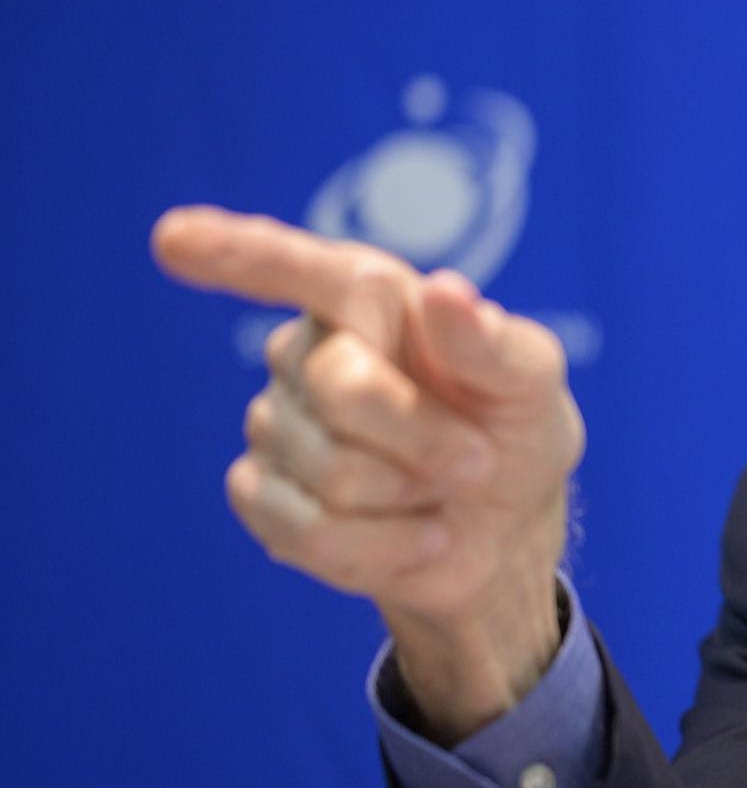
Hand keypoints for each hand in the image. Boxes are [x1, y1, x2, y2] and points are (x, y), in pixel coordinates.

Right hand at [152, 206, 584, 743]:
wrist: (503, 526)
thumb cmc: (512, 428)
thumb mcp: (532, 383)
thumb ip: (494, 343)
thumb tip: (446, 293)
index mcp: (367, 297)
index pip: (296, 267)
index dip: (235, 254)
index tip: (173, 240)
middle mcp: (306, 350)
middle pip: (342, 388)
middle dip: (426, 436)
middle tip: (477, 457)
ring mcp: (274, 423)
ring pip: (331, 471)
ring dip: (413, 496)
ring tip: (440, 491)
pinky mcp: (262, 495)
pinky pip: (309, 531)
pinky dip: (386, 547)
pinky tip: (420, 536)